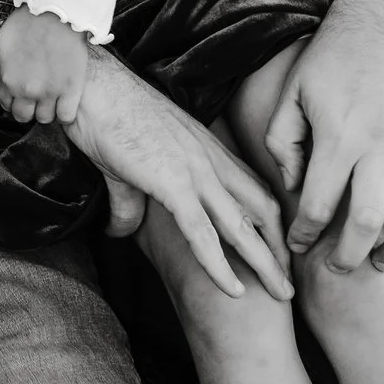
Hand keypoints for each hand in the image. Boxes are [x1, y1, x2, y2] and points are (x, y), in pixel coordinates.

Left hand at [0, 7, 89, 123]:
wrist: (55, 12)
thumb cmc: (26, 23)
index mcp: (9, 81)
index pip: (7, 106)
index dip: (15, 102)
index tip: (22, 95)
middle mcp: (27, 91)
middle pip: (24, 117)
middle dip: (28, 109)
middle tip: (35, 98)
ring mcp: (50, 92)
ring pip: (44, 119)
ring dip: (46, 111)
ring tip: (50, 99)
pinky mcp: (71, 89)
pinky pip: (66, 116)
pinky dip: (64, 114)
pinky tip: (63, 103)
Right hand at [67, 49, 292, 300]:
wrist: (91, 88)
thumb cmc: (107, 114)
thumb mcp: (127, 164)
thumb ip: (131, 201)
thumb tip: (120, 231)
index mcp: (207, 149)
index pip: (254, 188)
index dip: (272, 222)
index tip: (279, 250)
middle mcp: (210, 160)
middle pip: (262, 210)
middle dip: (280, 247)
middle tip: (292, 281)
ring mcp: (194, 172)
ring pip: (242, 226)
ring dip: (265, 263)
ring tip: (282, 294)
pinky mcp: (171, 183)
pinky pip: (202, 233)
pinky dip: (220, 265)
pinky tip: (234, 290)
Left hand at [273, 0, 383, 270]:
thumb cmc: (330, 57)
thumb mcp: (292, 94)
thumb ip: (284, 143)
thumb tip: (295, 189)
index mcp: (338, 137)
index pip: (319, 205)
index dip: (304, 233)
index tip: (297, 245)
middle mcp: (380, 147)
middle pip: (367, 223)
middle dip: (348, 255)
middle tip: (336, 268)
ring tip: (380, 262)